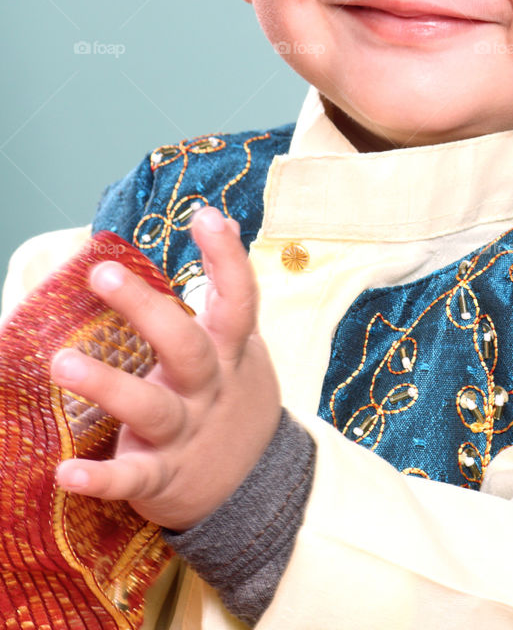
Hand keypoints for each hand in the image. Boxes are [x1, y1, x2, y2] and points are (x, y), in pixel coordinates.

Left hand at [49, 207, 281, 530]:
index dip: (226, 258)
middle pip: (185, 345)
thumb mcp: (243, 342)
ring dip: (107, 386)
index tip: (206, 216)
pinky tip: (67, 471)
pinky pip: (132, 477)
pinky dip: (101, 477)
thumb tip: (225, 219)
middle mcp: (209, 387)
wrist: (260, 488)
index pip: (237, 298)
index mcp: (229, 352)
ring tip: (61, 363)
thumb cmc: (235, 398)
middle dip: (147, 310)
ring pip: (151, 408)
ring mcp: (186, 432)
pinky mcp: (162, 476)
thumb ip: (227, 286)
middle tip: (104, 273)